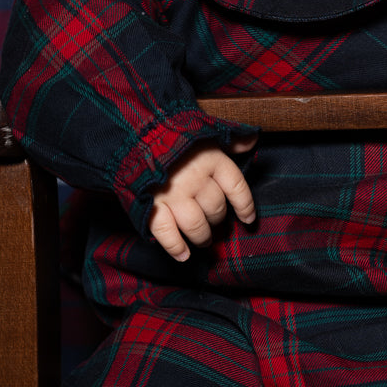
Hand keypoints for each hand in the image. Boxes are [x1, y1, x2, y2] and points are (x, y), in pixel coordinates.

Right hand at [149, 137, 256, 260]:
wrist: (133, 132)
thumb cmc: (174, 131)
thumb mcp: (206, 131)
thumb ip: (231, 140)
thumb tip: (253, 140)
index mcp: (211, 159)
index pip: (237, 188)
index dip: (245, 207)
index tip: (248, 220)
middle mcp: (195, 178)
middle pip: (216, 209)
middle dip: (217, 220)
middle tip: (214, 223)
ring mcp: (173, 194)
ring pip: (197, 225)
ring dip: (202, 236)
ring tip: (204, 240)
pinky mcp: (151, 206)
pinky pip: (167, 234)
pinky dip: (176, 247)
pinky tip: (183, 255)